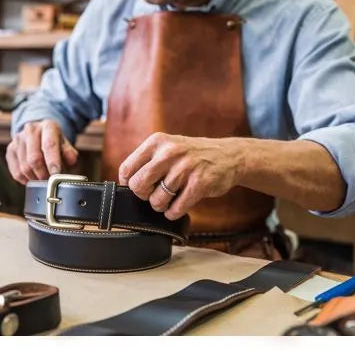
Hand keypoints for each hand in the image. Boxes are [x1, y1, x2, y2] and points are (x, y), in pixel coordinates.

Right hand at [6, 119, 78, 183]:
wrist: (38, 133)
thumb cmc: (54, 141)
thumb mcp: (65, 144)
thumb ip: (69, 152)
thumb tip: (71, 159)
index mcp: (48, 126)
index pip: (49, 145)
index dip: (52, 162)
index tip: (56, 174)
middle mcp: (30, 129)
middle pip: (34, 159)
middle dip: (43, 174)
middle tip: (49, 181)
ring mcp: (18, 139)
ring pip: (24, 167)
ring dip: (34, 178)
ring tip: (42, 179)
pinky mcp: (10, 149)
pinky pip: (16, 172)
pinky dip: (25, 180)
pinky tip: (32, 178)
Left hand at [118, 133, 244, 219]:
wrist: (229, 156)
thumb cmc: (193, 156)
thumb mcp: (168, 147)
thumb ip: (148, 161)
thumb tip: (125, 185)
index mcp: (157, 142)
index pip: (127, 169)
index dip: (128, 184)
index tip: (139, 188)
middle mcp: (170, 152)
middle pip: (138, 186)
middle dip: (144, 197)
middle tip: (154, 195)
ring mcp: (186, 168)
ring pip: (157, 200)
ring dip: (161, 206)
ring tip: (170, 200)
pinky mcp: (200, 183)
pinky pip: (176, 208)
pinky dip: (174, 212)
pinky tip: (179, 206)